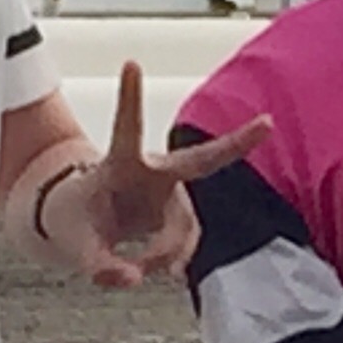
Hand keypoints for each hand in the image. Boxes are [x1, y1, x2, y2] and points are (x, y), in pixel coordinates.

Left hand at [44, 64, 269, 289]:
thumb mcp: (73, 242)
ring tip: (133, 269)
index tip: (131, 63)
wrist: (85, 220)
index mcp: (120, 162)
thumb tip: (132, 279)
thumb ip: (98, 265)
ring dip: (162, 256)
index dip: (130, 98)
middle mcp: (155, 171)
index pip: (127, 128)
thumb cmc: (76, 218)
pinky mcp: (181, 215)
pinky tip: (160, 268)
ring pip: (185, 229)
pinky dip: (168, 262)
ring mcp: (172, 193)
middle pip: (201, 161)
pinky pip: (185, 244)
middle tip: (268, 124)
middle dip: (236, 144)